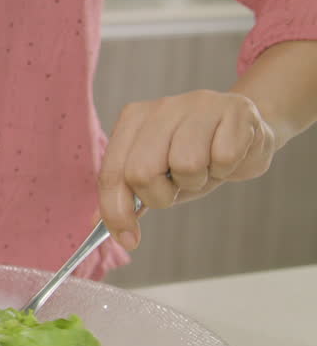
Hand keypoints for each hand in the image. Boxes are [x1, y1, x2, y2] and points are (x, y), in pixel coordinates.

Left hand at [98, 90, 276, 250]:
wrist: (249, 133)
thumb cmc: (198, 155)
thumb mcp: (159, 175)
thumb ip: (127, 194)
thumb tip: (95, 223)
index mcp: (133, 120)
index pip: (111, 173)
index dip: (116, 212)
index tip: (129, 240)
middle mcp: (160, 108)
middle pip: (141, 172)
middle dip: (161, 195)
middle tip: (178, 187)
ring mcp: (198, 104)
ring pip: (185, 165)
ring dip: (198, 180)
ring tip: (207, 166)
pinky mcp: (234, 109)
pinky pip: (223, 158)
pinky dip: (227, 169)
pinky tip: (228, 156)